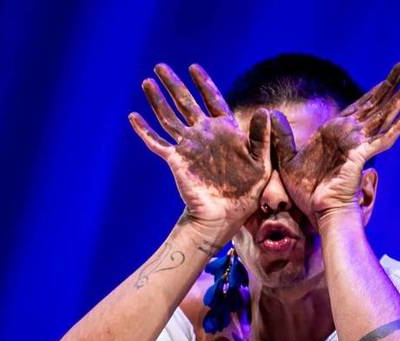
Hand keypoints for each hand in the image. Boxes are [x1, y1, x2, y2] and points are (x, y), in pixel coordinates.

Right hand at [128, 62, 271, 245]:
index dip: (203, 83)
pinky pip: (157, 142)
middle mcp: (204, 134)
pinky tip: (134, 117)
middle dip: (173, 84)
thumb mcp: (261, 162)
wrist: (224, 215)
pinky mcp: (176, 160)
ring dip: (157, 100)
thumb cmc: (246, 193)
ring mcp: (188, 146)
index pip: (212, 99)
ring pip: (168, 117)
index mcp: (225, 131)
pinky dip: (145, 130)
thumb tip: (265, 110)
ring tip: (147, 83)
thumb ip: (261, 137)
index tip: (193, 68)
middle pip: (185, 103)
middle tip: (160, 66)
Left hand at [270, 61, 399, 225]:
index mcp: (335, 133)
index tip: (386, 78)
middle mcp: (350, 135)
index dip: (372, 91)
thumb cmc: (306, 191)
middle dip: (390, 86)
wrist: (318, 210)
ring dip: (398, 100)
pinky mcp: (361, 156)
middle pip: (374, 105)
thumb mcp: (287, 159)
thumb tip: (271, 114)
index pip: (358, 106)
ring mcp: (358, 145)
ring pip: (382, 117)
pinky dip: (395, 129)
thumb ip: (282, 136)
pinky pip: (381, 140)